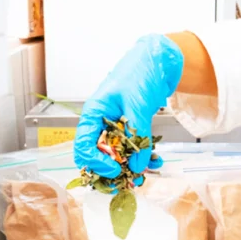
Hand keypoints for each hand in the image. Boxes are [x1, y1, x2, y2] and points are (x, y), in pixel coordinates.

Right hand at [74, 34, 183, 179]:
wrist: (157, 60)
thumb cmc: (140, 73)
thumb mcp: (137, 104)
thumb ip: (138, 134)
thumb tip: (137, 165)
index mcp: (93, 114)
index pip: (83, 146)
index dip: (96, 162)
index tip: (115, 169)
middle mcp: (101, 123)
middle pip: (97, 156)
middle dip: (112, 170)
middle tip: (129, 179)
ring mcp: (115, 128)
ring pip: (116, 157)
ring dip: (130, 167)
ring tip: (146, 172)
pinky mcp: (130, 130)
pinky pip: (133, 151)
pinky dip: (144, 158)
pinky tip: (156, 161)